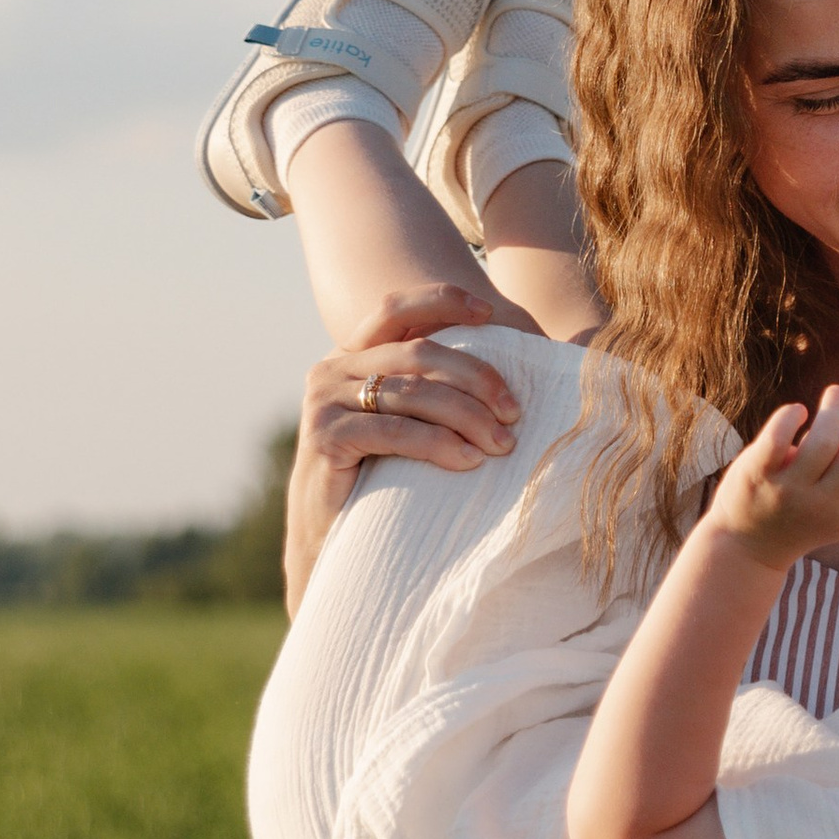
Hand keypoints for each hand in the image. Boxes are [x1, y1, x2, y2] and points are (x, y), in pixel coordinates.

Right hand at [283, 286, 522, 615]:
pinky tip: (469, 460)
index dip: (442, 300)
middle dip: (476, 378)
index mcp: (353, 355)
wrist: (328, 538)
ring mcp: (324, 399)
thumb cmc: (378, 478)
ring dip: (467, 416)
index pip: (396, 309)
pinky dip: (438, 443)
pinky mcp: (324, 436)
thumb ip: (432, 388)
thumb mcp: (405, 422)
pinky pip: (395, 430)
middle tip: (514, 412)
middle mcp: (332, 367)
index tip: (490, 311)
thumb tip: (506, 375)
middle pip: (418, 353)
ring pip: (411, 392)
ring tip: (502, 443)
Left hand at [705, 386, 838, 571]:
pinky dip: (792, 414)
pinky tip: (798, 411)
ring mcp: (788, 490)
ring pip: (823, 438)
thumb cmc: (799, 518)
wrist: (746, 547)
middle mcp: (820, 506)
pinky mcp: (756, 474)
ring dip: (835, 405)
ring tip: (837, 394)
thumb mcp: (836, 514)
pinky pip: (779, 435)